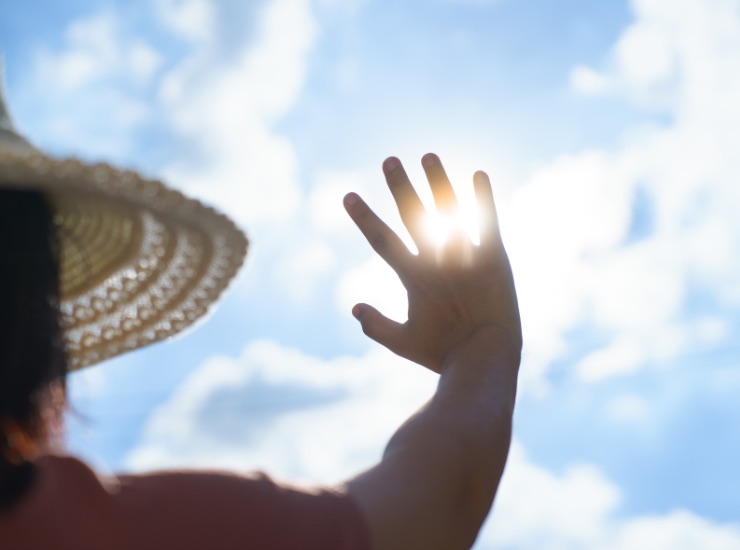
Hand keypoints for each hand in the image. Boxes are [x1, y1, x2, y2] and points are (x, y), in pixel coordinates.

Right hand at [344, 153, 521, 372]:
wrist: (485, 359)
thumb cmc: (442, 353)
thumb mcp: (402, 342)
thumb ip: (375, 325)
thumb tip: (353, 308)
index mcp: (414, 278)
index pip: (382, 240)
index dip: (363, 216)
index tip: (348, 194)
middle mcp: (437, 262)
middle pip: (413, 217)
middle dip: (399, 187)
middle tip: (389, 160)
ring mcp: (465, 258)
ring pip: (449, 212)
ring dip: (437, 182)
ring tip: (428, 156)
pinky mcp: (494, 259)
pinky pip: (487, 222)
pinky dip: (483, 198)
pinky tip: (478, 174)